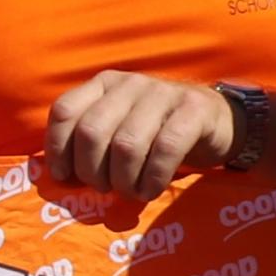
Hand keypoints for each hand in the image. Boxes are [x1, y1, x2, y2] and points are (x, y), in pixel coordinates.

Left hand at [46, 70, 235, 200]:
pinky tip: (151, 190)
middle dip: (91, 172)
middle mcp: (129, 84)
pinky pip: (165, 150)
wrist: (217, 121)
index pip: (64, 111)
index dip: (58, 149)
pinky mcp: (194, 110)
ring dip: (123, 181)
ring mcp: (162, 94)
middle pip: (91, 132)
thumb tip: (60, 178)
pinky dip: (153, 179)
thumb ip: (89, 144)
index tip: (66, 178)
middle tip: (105, 188)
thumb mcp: (118, 130)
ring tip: (130, 192)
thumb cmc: (156, 133)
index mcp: (103, 85)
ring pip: (126, 144)